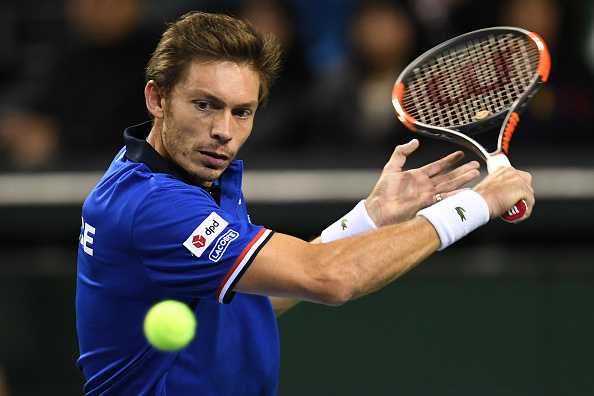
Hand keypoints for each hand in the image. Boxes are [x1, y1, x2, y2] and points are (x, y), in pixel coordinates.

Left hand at [365, 139, 479, 225]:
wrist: (379, 209)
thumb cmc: (382, 191)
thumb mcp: (392, 167)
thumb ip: (402, 152)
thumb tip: (414, 141)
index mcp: (417, 176)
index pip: (438, 166)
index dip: (449, 160)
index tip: (461, 154)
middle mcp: (425, 186)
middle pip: (448, 176)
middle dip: (462, 170)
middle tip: (475, 165)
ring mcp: (427, 195)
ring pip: (449, 185)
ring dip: (463, 179)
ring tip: (475, 173)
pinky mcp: (428, 204)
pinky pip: (445, 198)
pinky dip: (456, 195)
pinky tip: (466, 191)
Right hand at [473, 165, 533, 220]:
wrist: (479, 202)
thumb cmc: (480, 199)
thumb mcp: (488, 187)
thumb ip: (496, 187)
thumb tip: (499, 194)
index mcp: (503, 169)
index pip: (517, 177)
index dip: (516, 188)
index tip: (512, 197)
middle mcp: (512, 171)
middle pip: (526, 183)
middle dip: (523, 194)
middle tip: (515, 205)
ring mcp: (519, 180)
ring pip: (529, 193)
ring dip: (525, 204)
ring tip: (516, 214)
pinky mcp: (523, 189)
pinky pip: (530, 202)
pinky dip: (526, 211)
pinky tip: (518, 217)